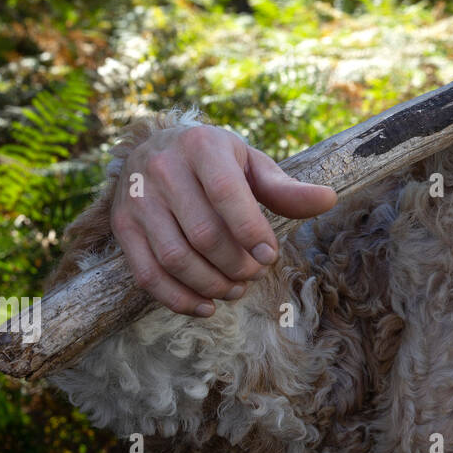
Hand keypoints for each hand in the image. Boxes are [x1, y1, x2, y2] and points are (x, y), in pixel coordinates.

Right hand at [111, 123, 336, 316]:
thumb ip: (285, 188)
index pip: (226, 194)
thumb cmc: (215, 160)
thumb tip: (328, 201)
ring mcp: (138, 200)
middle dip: (236, 264)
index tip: (270, 257)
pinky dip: (178, 299)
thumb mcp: (251, 163)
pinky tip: (206, 306)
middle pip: (203, 234)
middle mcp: (163, 169)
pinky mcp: (123, 227)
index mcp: (202, 146)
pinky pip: (147, 274)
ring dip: (211, 284)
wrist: (154, 147)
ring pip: (175, 258)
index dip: (251, 232)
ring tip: (236, 289)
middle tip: (255, 274)